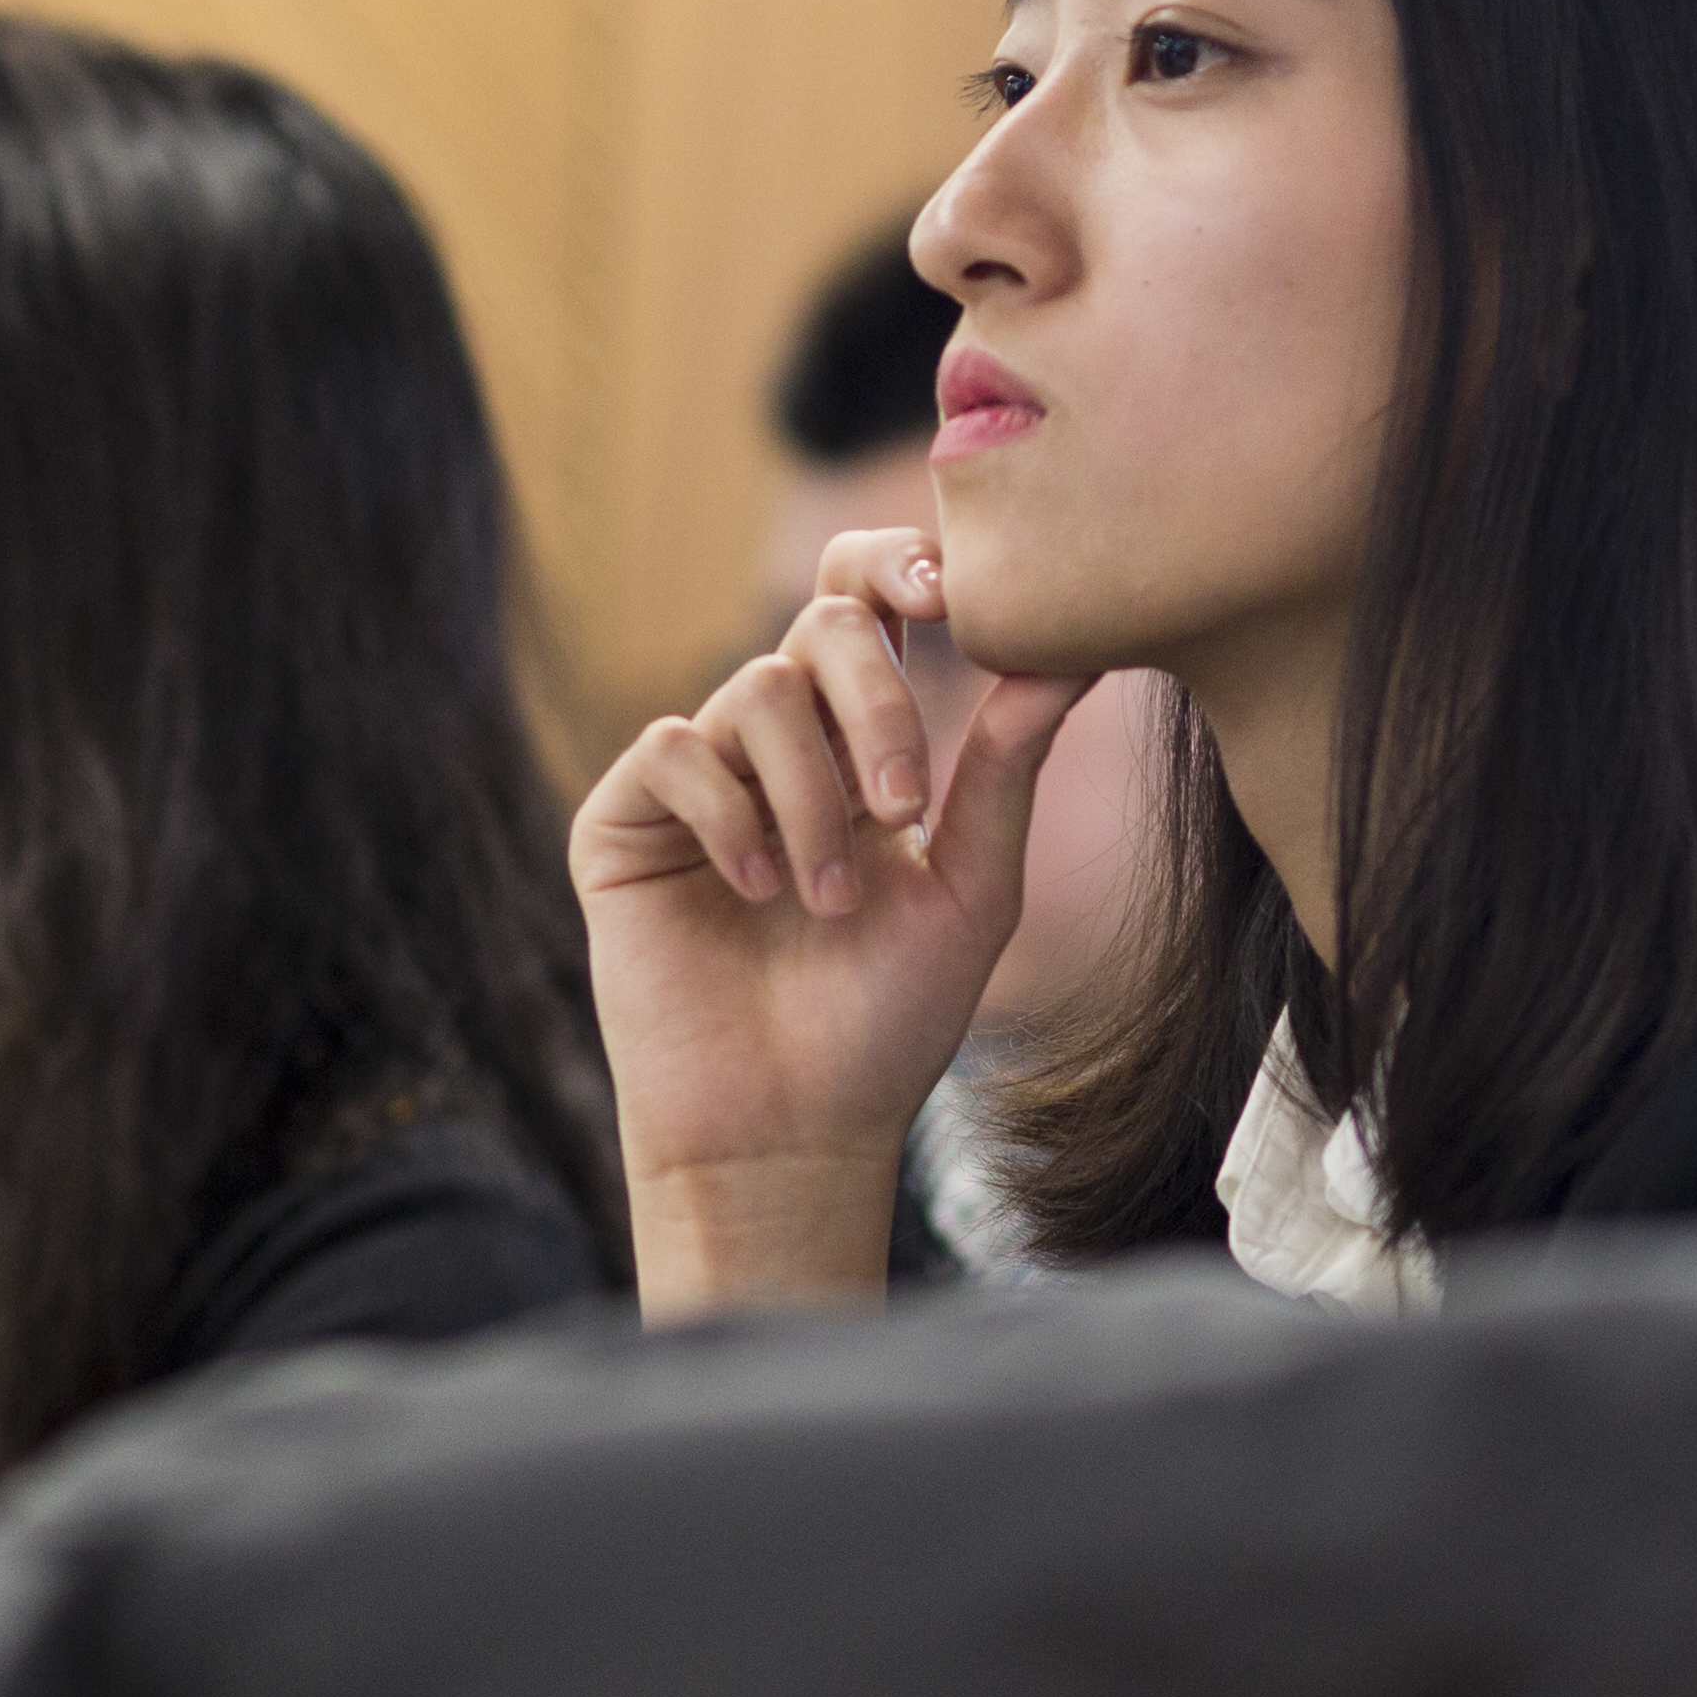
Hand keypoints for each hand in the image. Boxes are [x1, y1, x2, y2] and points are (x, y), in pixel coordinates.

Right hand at [572, 530, 1088, 1313]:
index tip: (946, 591)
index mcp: (855, 743)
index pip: (866, 604)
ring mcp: (695, 780)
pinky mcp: (623, 823)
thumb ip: (1007, 765)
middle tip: (902, 806)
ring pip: (753, 694)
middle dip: (873, 703)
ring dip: (808, 797)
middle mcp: (773, 746)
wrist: (791, 1130)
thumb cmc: (886, 1022)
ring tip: (828, 902)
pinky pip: (673, 751)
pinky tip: (754, 890)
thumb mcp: (973, 886)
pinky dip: (727, 813)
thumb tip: (1074, 649)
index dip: (896, 566)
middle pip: (820, 628)